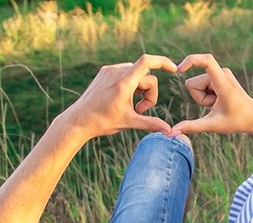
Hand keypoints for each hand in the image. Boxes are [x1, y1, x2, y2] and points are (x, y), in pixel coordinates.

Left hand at [62, 54, 179, 136]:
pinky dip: (130, 85)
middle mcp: (116, 71)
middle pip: (146, 76)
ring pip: (137, 75)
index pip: (147, 62)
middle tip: (140, 110)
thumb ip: (151, 123)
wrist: (78, 120)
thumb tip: (169, 131)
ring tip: (131, 106)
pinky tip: (122, 99)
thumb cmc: (102, 122)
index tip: (174, 69)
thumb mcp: (130, 122)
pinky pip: (126, 73)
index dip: (163, 62)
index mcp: (124, 82)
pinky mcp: (105, 72)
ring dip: (140, 90)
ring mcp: (110, 70)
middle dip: (149, 93)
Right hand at [171, 54, 252, 135]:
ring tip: (218, 104)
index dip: (190, 60)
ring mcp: (221, 73)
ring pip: (196, 85)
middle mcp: (222, 73)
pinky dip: (207, 96)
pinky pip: (202, 85)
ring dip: (203, 98)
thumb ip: (192, 127)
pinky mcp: (219, 75)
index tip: (178, 69)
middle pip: (192, 83)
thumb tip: (172, 133)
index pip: (206, 60)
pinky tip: (218, 101)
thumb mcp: (213, 125)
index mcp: (222, 82)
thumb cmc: (237, 122)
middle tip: (215, 107)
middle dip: (199, 98)